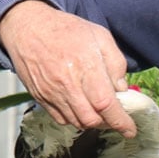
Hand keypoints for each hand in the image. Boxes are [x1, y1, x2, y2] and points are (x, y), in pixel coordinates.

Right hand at [0, 0, 137, 135]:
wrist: (28, 27)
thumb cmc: (67, 30)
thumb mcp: (100, 36)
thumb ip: (116, 63)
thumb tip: (121, 89)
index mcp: (86, 67)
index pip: (106, 104)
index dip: (120, 121)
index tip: (130, 130)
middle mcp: (68, 85)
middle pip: (91, 119)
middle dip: (107, 123)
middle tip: (114, 116)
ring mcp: (51, 93)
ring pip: (76, 122)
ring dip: (91, 121)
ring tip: (98, 111)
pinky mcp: (40, 97)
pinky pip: (60, 118)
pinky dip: (73, 119)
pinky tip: (80, 107)